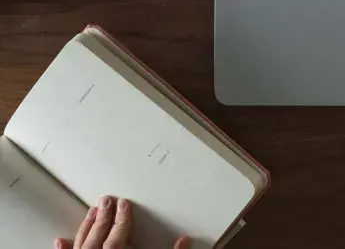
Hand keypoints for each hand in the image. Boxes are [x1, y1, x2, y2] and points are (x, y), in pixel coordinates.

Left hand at [54, 196, 189, 248]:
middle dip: (102, 217)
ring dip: (85, 228)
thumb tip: (184, 241)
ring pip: (81, 246)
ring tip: (90, 212)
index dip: (122, 218)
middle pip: (98, 237)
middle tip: (105, 200)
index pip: (119, 234)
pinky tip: (60, 241)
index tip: (124, 204)